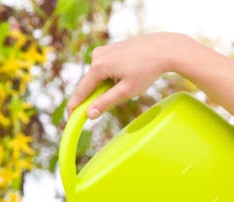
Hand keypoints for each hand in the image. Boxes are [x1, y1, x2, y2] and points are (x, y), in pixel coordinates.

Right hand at [66, 33, 187, 118]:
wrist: (163, 49)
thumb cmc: (147, 70)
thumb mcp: (126, 91)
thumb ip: (106, 102)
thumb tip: (89, 114)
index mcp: (98, 66)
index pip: (81, 91)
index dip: (75, 107)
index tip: (69, 119)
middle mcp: (97, 56)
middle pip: (89, 84)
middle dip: (93, 98)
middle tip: (97, 113)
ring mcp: (103, 50)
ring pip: (98, 77)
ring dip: (105, 88)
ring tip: (128, 85)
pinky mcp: (110, 49)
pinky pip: (105, 69)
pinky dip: (110, 79)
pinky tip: (127, 77)